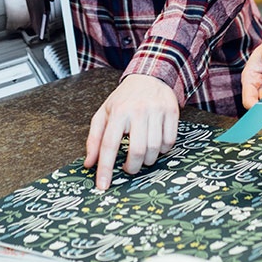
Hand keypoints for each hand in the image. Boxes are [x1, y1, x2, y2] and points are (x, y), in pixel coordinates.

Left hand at [84, 74, 178, 191]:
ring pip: (154, 149)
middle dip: (132, 167)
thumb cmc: (124, 99)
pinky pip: (169, 142)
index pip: (109, 144)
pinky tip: (155, 144)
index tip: (103, 185)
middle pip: (136, 150)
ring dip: (147, 160)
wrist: (149, 76)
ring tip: (142, 155)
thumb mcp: (104, 114)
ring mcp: (157, 110)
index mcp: (117, 111)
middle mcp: (138, 110)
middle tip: (128, 168)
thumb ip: (94, 139)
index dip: (105, 168)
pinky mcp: (172, 112)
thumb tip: (89, 163)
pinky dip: (162, 150)